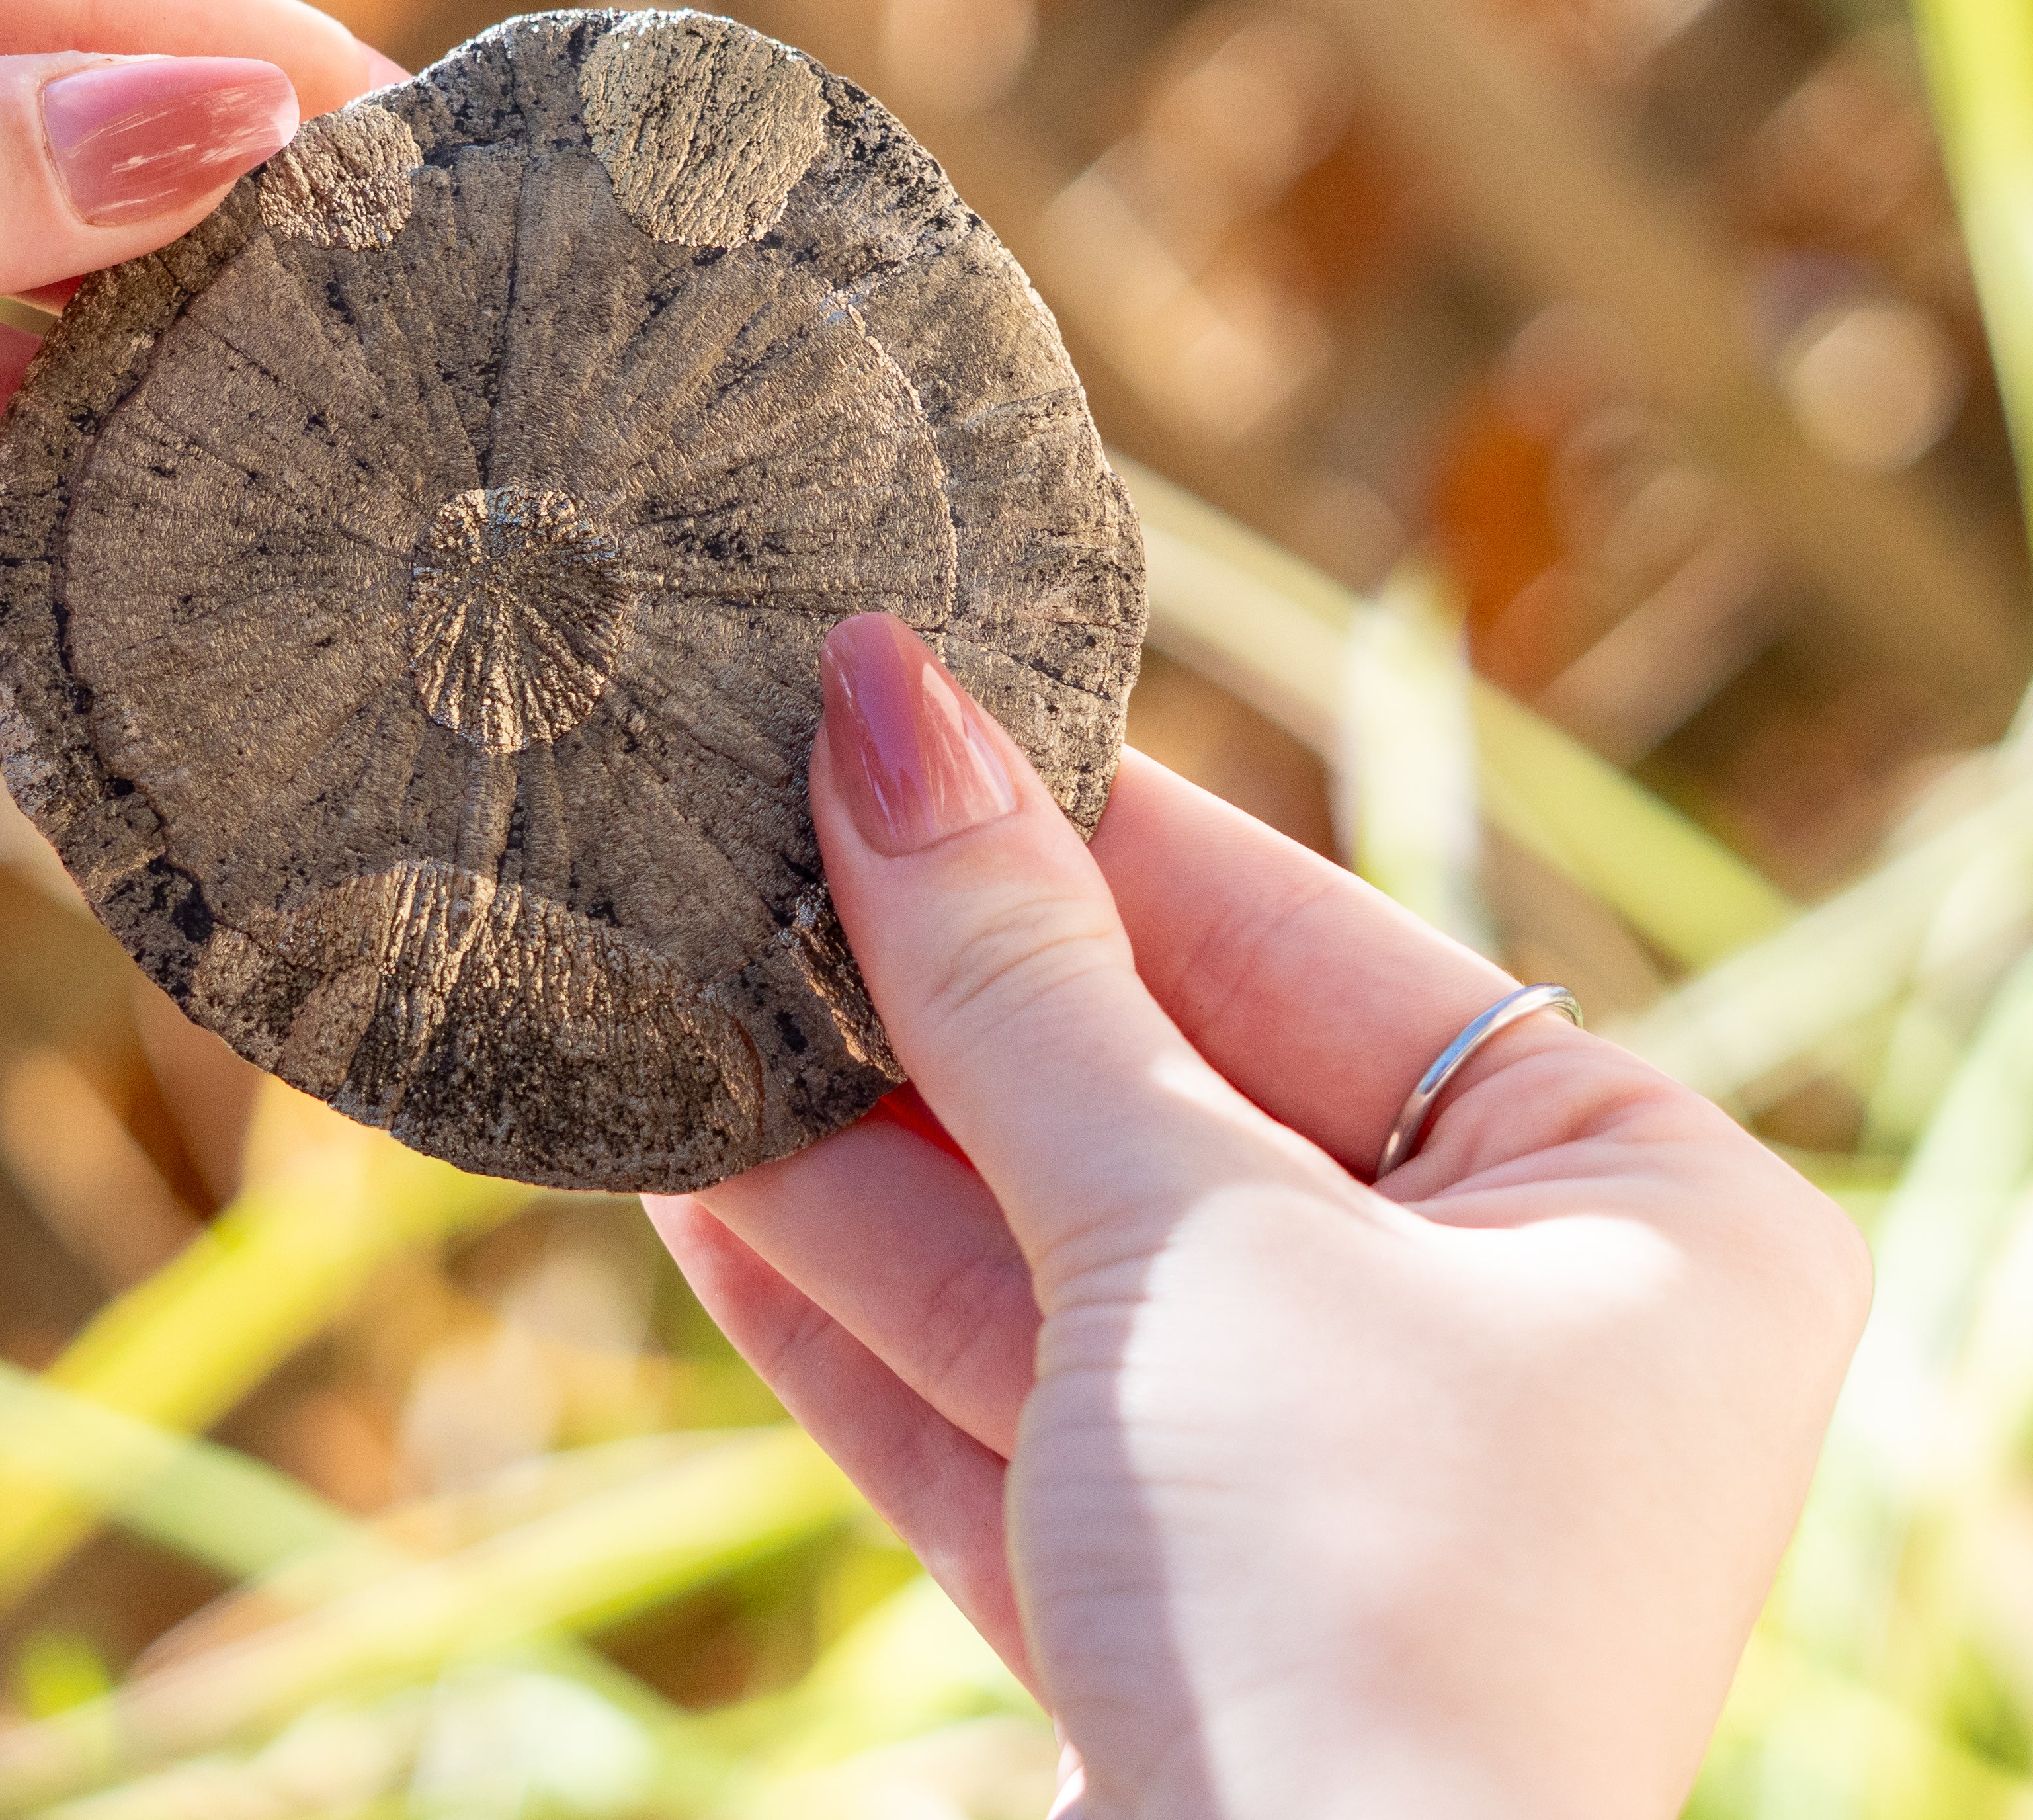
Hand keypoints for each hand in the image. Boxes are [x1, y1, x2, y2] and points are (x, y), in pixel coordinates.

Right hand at [650, 614, 1868, 1819]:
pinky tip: (696, 1177)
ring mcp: (1339, 1476)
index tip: (906, 709)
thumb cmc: (1344, 1608)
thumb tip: (895, 702)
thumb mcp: (1179, 1237)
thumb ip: (1022, 977)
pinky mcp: (1182, 1598)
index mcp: (1634, 1214)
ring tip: (676, 988)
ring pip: (1053, 1256)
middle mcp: (1508, 1337)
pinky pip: (1008, 1398)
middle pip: (1163, 1102)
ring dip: (853, 1150)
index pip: (1308, 946)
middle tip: (755, 844)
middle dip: (939, 1005)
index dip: (1090, 827)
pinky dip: (851, 1306)